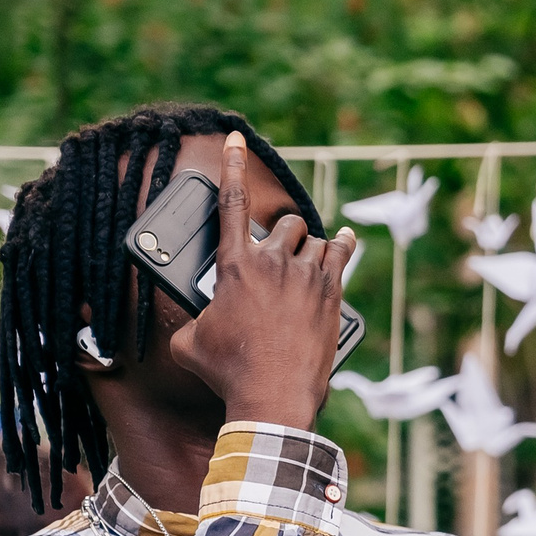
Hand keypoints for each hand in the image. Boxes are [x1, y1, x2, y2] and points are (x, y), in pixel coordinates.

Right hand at [170, 133, 357, 429]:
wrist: (272, 396)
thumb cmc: (228, 371)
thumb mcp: (190, 343)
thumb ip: (194, 320)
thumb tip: (197, 323)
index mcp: (234, 266)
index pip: (229, 204)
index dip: (232, 166)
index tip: (237, 140)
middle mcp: (274, 261)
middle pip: (282, 224)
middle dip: (280, 235)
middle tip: (278, 255)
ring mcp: (307, 275)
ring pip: (312, 239)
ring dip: (307, 246)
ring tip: (305, 260)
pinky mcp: (333, 293)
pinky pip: (341, 253)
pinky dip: (341, 245)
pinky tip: (344, 241)